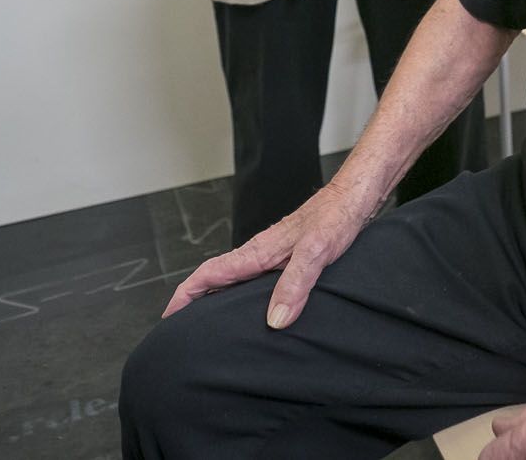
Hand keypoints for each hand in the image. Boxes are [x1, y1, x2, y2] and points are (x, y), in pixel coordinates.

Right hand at [160, 179, 374, 324]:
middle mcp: (261, 252)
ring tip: (210, 324)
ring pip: (235, 278)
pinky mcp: (289, 255)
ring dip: (217, 297)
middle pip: (216, 278)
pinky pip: (256, 277)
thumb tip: (274, 320)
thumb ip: (296, 283)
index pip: (210, 273)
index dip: (187, 294)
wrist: (356, 194)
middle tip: (182, 329)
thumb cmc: (338, 216)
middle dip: (194, 300)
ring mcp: (274, 253)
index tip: (169, 315)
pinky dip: (243, 293)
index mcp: (259, 251)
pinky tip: (256, 307)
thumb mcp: (317, 251)